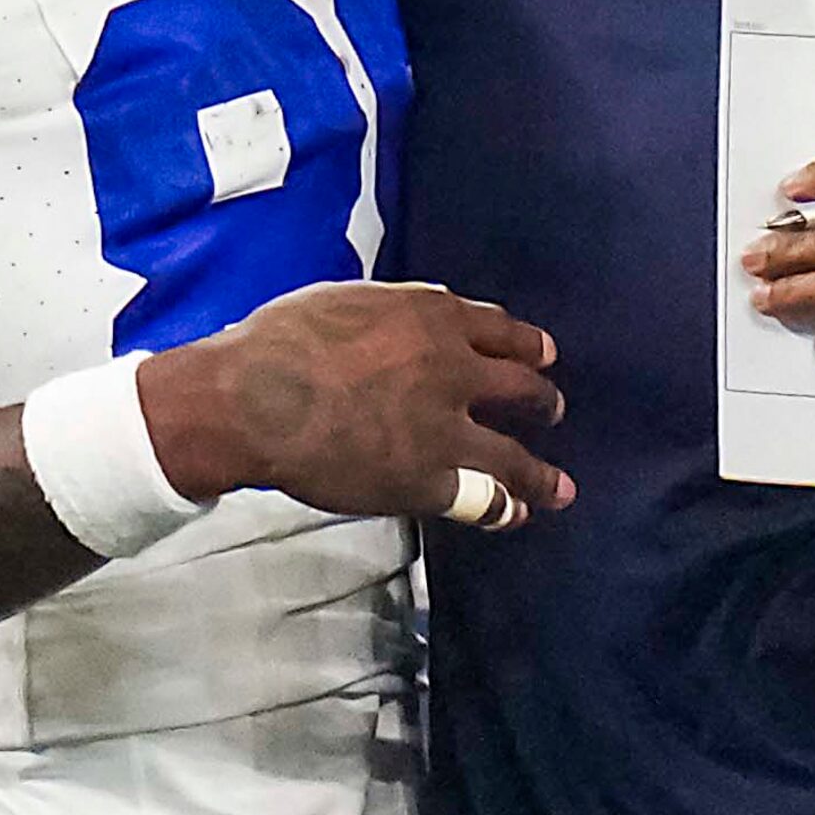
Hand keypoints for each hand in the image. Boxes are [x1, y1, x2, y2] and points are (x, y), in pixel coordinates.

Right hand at [140, 282, 573, 527]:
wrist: (255, 398)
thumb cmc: (285, 339)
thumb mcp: (352, 299)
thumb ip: (397, 308)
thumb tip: (416, 313)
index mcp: (434, 318)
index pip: (500, 330)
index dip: (527, 344)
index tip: (544, 354)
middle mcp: (454, 371)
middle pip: (520, 387)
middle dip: (542, 399)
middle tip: (553, 408)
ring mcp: (445, 431)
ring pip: (513, 456)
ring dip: (539, 472)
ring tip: (558, 486)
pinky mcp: (426, 482)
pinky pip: (480, 499)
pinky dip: (503, 508)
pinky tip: (516, 514)